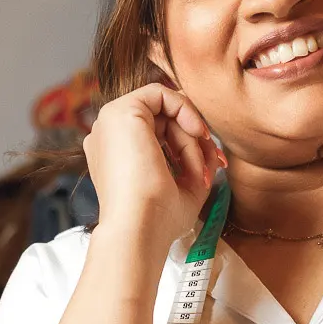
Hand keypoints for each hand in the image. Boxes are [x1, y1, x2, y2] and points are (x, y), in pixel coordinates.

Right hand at [83, 84, 222, 246]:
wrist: (139, 230)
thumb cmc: (157, 221)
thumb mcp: (182, 188)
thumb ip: (192, 162)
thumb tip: (208, 144)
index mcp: (117, 157)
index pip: (159, 136)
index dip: (190, 144)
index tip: (212, 165)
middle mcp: (109, 137)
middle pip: (165, 122)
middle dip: (196, 142)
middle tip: (213, 165)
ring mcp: (111, 123)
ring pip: (166, 112)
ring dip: (192, 138)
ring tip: (199, 168)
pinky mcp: (120, 112)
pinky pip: (160, 93)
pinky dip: (185, 108)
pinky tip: (196, 131)